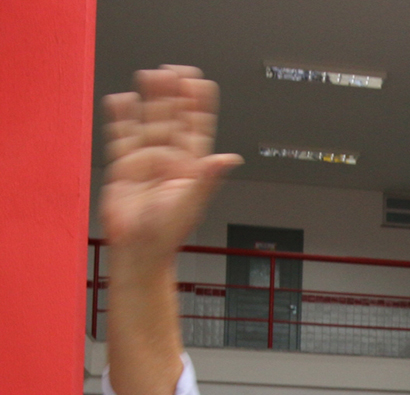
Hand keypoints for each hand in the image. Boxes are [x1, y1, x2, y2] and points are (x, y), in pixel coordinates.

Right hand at [101, 66, 241, 270]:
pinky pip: (122, 137)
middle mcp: (170, 162)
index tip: (201, 83)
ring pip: (148, 123)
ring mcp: (146, 163)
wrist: (137, 251)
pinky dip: (121, 118)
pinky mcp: (123, 168)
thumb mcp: (190, 203)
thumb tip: (229, 159)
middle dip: (174, 96)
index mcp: (190, 169)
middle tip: (175, 69)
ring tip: (150, 75)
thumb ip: (207, 178)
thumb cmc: (167, 234)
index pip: (196, 130)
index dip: (199, 107)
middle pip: (172, 120)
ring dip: (150, 101)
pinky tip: (122, 99)